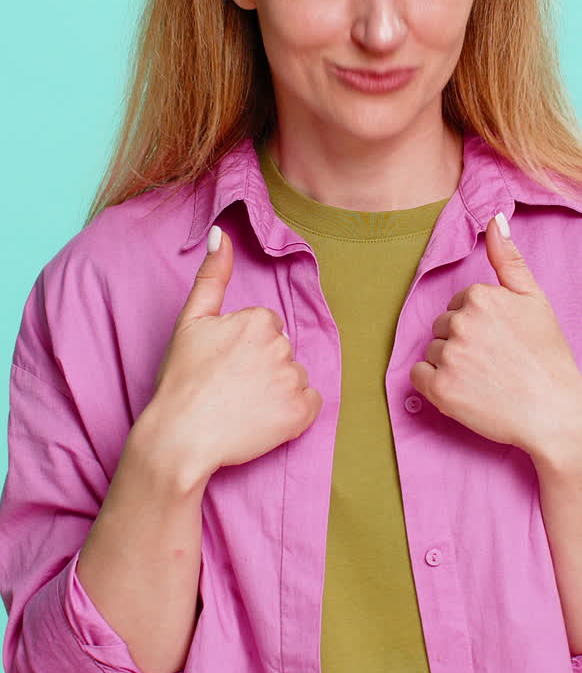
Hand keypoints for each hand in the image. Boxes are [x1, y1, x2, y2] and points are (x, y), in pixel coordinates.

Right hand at [149, 228, 322, 479]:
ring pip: (295, 377)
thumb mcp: (190, 321)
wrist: (181, 438)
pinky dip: (293, 413)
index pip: (265, 328)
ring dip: (276, 390)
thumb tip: (221, 233)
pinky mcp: (301, 413)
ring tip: (243, 406)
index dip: (243, 348)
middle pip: (282, 351)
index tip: (223, 366)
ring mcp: (293, 380)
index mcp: (258, 320)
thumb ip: (211, 276)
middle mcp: (281, 345)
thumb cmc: (182, 381)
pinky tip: (264, 419)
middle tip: (230, 388)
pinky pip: (310, 405)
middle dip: (262, 367)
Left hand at [409, 213, 581, 456]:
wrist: (556, 412)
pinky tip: (464, 390)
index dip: (480, 324)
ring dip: (451, 364)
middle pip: (443, 326)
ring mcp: (449, 357)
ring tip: (485, 378)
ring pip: (432, 351)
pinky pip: (418, 375)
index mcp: (479, 296)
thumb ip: (509, 259)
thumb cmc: (547, 356)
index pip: (460, 304)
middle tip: (495, 361)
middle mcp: (460, 323)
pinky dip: (434, 384)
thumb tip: (494, 218)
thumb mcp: (534, 299)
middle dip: (463, 342)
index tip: (502, 341)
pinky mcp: (440, 390)